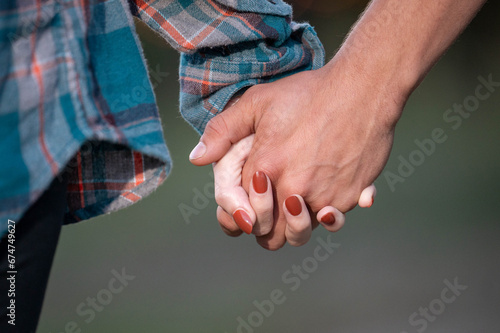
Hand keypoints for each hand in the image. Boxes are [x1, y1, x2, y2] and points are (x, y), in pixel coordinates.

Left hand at [190, 56, 401, 249]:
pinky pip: (330, 222)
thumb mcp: (257, 102)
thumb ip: (222, 131)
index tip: (246, 211)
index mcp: (264, 168)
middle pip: (269, 237)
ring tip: (295, 205)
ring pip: (299, 235)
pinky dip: (326, 216)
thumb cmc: (308, 93)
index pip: (240, 217)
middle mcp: (291, 188)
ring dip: (293, 226)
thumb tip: (196, 159)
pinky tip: (323, 198)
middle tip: (269, 212)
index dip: (239, 218)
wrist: (362, 88)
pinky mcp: (349, 197)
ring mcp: (322, 196)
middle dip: (264, 229)